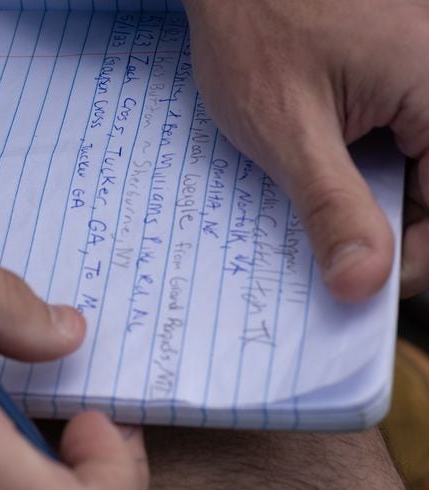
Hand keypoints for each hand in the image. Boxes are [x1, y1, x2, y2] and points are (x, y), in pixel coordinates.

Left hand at [182, 0, 428, 299]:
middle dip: (391, 225)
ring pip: (421, 164)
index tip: (358, 284)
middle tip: (332, 250)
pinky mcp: (402, 66)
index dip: (414, 256)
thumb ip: (333, 206)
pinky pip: (401, 133)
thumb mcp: (288, 130)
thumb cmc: (253, 30)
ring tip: (317, 197)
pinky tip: (325, 165)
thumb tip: (364, 282)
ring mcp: (424, 68)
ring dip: (375, 194)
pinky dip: (366, 162)